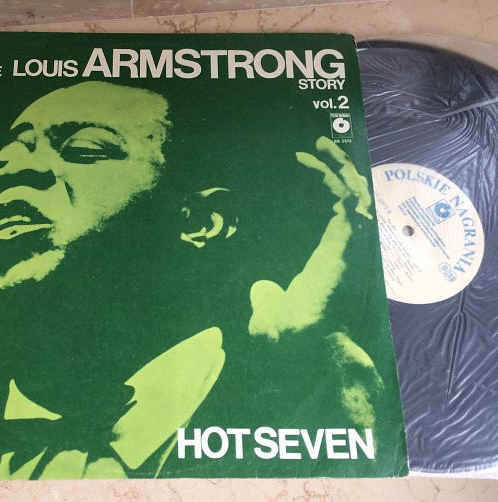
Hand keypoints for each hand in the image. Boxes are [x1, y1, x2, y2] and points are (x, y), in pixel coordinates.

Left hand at [249, 137, 371, 339]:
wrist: (300, 340)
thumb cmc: (287, 332)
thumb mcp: (270, 310)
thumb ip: (267, 297)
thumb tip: (260, 290)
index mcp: (330, 260)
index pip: (337, 215)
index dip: (326, 187)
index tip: (305, 167)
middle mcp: (346, 247)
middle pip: (352, 196)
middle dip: (339, 167)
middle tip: (320, 144)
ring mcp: (350, 241)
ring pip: (354, 191)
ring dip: (339, 163)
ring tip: (320, 141)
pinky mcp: (348, 238)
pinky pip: (346, 196)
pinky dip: (332, 174)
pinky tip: (312, 158)